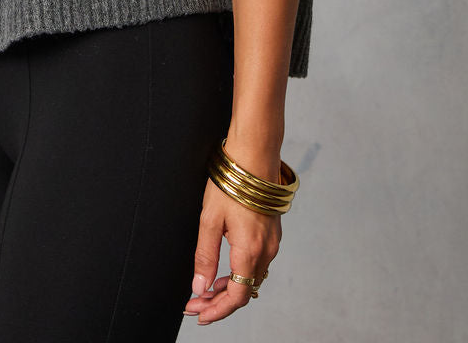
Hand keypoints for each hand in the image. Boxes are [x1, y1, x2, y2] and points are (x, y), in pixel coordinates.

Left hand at [183, 178, 280, 323]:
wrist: (254, 155)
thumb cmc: (231, 183)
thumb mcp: (209, 219)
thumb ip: (205, 256)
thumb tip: (199, 287)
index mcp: (249, 250)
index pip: (237, 296)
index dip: (217, 310)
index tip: (198, 314)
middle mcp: (266, 250)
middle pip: (245, 290)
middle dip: (219, 301)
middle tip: (195, 303)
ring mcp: (272, 242)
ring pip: (252, 278)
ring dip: (230, 287)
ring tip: (206, 289)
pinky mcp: (272, 233)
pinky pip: (258, 263)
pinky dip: (241, 272)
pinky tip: (225, 270)